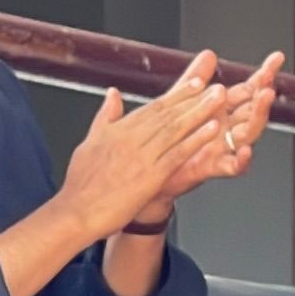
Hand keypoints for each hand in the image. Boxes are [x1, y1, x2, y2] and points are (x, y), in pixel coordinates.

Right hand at [57, 54, 226, 240]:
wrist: (76, 212)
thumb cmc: (81, 184)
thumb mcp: (89, 142)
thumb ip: (105, 117)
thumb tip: (112, 94)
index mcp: (117, 130)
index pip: (153, 107)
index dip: (177, 94)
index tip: (195, 83)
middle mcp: (131, 138)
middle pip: (168, 113)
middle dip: (193, 97)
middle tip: (215, 85)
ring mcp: (142, 156)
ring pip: (176, 129)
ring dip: (200, 112)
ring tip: (219, 99)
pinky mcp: (150, 176)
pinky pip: (178, 153)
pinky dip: (196, 139)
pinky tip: (212, 129)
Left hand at [157, 51, 284, 204]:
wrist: (156, 170)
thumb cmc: (172, 139)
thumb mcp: (182, 101)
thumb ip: (196, 78)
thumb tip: (209, 54)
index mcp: (223, 110)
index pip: (249, 89)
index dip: (263, 75)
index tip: (276, 60)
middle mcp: (228, 128)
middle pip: (253, 110)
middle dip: (263, 97)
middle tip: (268, 86)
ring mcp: (224, 148)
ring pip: (249, 133)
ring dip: (258, 118)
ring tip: (262, 103)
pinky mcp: (214, 167)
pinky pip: (233, 166)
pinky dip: (241, 160)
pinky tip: (245, 151)